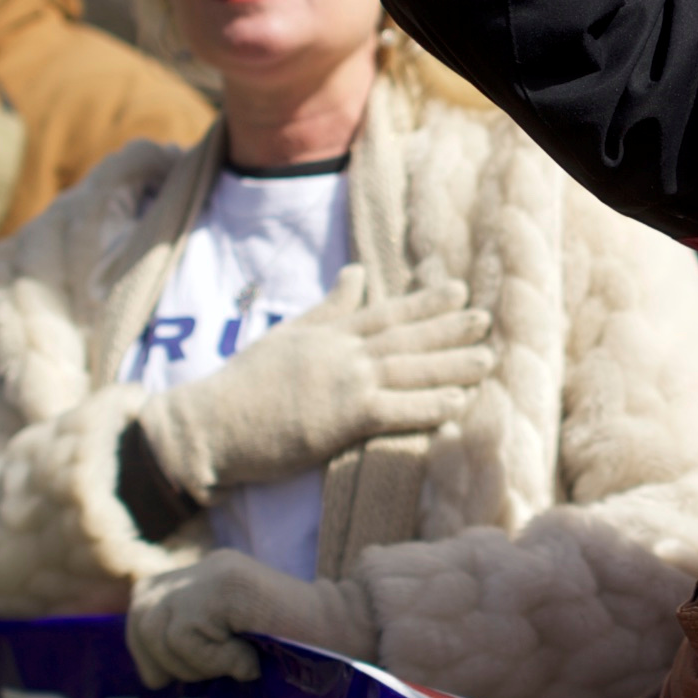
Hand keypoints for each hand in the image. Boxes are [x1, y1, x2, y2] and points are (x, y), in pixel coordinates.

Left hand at [127, 549, 374, 684]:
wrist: (351, 639)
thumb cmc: (297, 656)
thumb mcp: (232, 647)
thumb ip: (194, 642)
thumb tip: (149, 672)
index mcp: (205, 577)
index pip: (144, 602)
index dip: (146, 644)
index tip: (166, 677)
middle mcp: (207, 567)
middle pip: (142, 611)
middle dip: (159, 656)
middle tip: (205, 675)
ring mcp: (217, 572)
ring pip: (161, 626)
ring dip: (194, 663)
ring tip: (235, 665)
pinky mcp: (229, 586)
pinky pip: (187, 633)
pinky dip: (215, 660)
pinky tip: (249, 662)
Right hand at [136, 265, 491, 499]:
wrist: (211, 424)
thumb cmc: (243, 385)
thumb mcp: (287, 334)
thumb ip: (327, 307)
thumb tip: (357, 272)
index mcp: (328, 333)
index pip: (385, 313)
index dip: (425, 302)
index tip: (457, 289)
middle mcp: (341, 353)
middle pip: (405, 338)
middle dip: (449, 327)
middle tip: (486, 318)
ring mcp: (343, 383)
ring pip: (409, 370)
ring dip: (451, 365)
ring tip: (487, 359)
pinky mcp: (342, 420)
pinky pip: (397, 410)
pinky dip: (429, 406)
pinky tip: (458, 403)